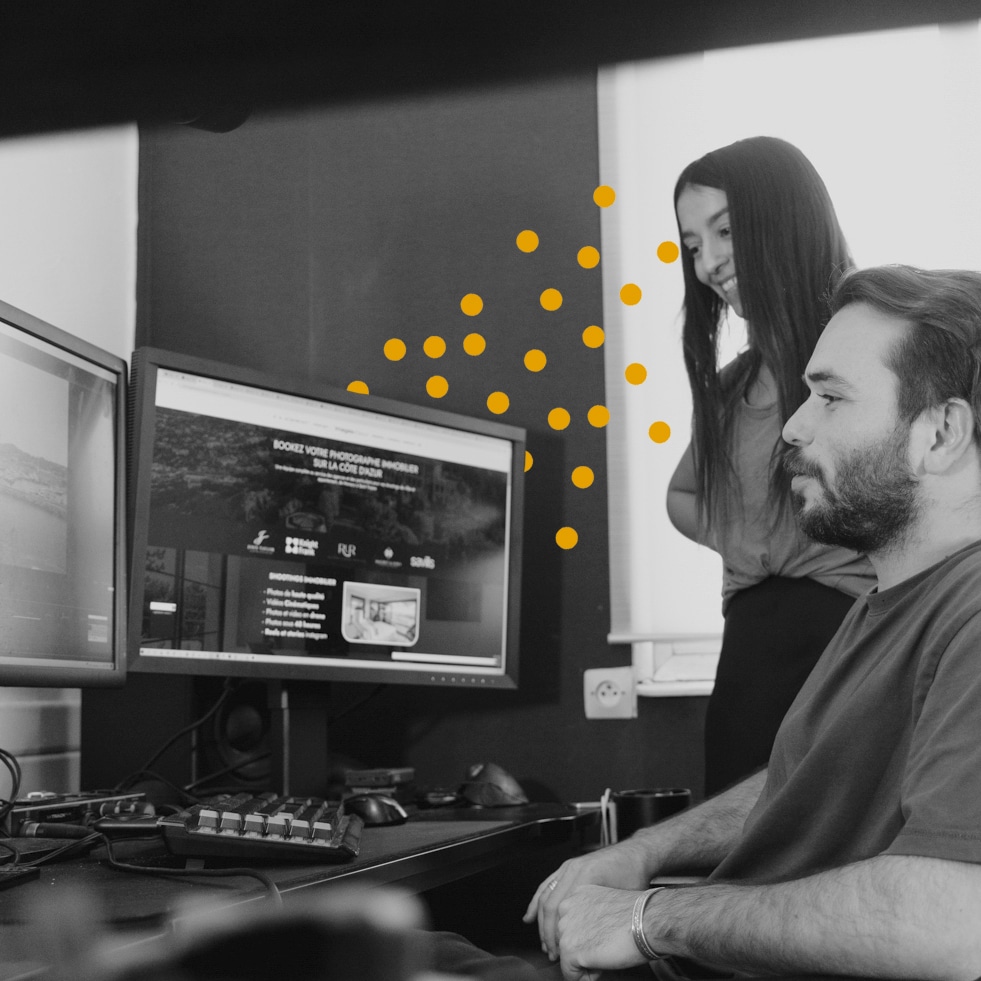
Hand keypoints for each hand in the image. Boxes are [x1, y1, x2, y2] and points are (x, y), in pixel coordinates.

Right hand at [522, 840, 652, 959]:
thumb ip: (605, 921)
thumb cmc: (634, 876)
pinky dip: (536, 902)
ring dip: (541, 922)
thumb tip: (594, 950)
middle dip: (547, 933)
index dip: (558, 936)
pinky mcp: (569, 867)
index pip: (562, 912)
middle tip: (552, 953)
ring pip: (545, 896)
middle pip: (550, 906)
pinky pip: (547, 885)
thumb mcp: (623, 901)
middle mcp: (574, 870)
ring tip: (544, 943)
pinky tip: (531, 916)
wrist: (635, 854)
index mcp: (586, 877)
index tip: (562, 955)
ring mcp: (569, 867)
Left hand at [556, 885, 645, 980]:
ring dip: (585, 964)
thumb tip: (586, 938)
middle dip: (584, 952)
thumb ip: (590, 917)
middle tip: (606, 950)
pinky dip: (586, 978)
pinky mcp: (570, 949)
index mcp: (576, 895)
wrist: (646, 921)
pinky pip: (570, 974)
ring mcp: (565, 928)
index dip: (588, 939)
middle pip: (568, 941)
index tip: (603, 939)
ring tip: (607, 956)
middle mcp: (566, 907)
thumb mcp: (605, 907)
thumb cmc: (636, 915)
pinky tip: (603, 967)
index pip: (571, 926)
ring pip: (568, 958)